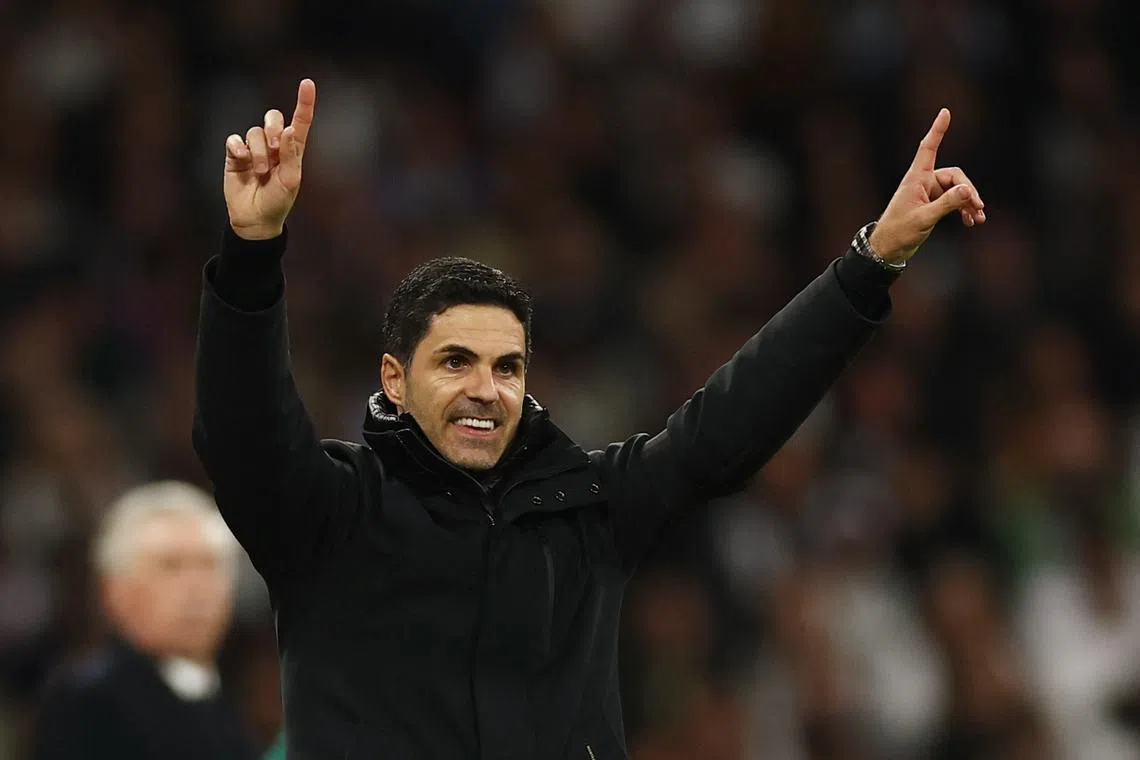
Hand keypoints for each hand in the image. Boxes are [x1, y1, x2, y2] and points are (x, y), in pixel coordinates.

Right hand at [224, 78, 315, 240]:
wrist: (255, 219)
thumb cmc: (278, 202)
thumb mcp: (290, 180)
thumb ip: (291, 155)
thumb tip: (290, 128)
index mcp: (293, 151)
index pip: (301, 121)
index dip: (304, 102)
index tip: (307, 82)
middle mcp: (274, 146)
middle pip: (273, 118)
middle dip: (274, 130)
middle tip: (276, 149)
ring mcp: (254, 149)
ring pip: (255, 131)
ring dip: (259, 151)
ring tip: (260, 171)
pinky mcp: (234, 155)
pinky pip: (234, 139)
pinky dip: (238, 147)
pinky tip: (241, 159)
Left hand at [868, 109, 985, 263]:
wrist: (888, 249)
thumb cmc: (899, 231)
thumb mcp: (924, 218)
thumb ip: (946, 204)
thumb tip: (967, 190)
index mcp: (916, 178)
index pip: (928, 148)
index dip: (937, 130)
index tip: (945, 112)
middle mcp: (923, 182)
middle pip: (954, 176)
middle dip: (968, 191)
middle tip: (978, 208)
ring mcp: (929, 194)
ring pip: (957, 190)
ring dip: (969, 202)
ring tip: (979, 218)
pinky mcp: (932, 205)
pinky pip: (954, 201)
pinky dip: (963, 210)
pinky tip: (972, 221)